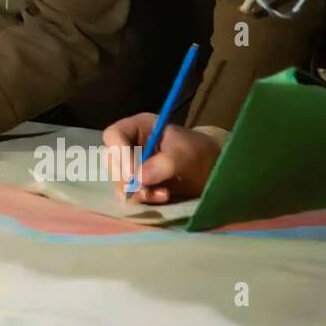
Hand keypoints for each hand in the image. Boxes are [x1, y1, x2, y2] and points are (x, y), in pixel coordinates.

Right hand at [101, 113, 225, 202]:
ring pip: (118, 179)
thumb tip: (138, 178)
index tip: (132, 175)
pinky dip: (142, 199)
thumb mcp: (186, 154)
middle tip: (146, 190)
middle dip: (127, 178)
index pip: (114, 135)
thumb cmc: (199, 152)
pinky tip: (161, 197)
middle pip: (112, 160)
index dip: (119, 154)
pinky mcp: (136, 183)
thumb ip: (165, 163)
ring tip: (162, 194)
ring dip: (136, 191)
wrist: (213, 169)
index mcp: (137, 127)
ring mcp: (130, 164)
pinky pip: (128, 193)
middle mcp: (129, 145)